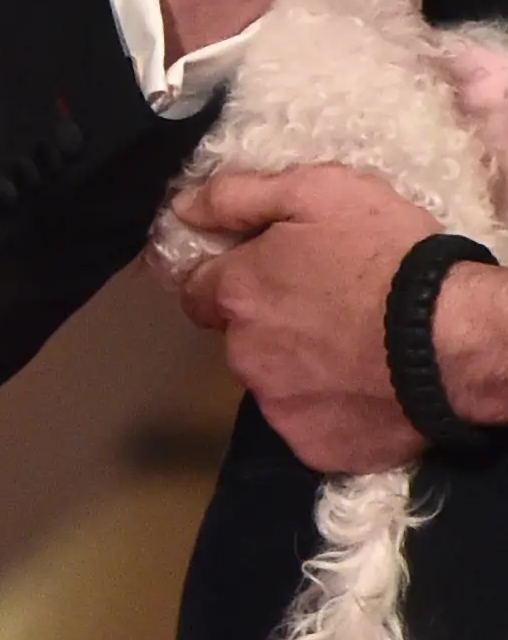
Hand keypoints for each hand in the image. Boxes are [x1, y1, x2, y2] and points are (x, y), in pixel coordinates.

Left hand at [168, 166, 447, 471]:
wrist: (457, 340)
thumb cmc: (390, 256)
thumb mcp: (316, 193)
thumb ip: (237, 197)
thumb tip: (182, 208)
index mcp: (237, 293)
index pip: (197, 291)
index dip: (228, 282)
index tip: (266, 279)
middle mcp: (242, 353)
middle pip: (239, 338)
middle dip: (270, 325)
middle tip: (328, 311)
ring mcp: (276, 405)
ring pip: (272, 383)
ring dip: (299, 369)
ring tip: (355, 351)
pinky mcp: (312, 446)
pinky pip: (309, 425)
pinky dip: (330, 411)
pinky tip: (366, 391)